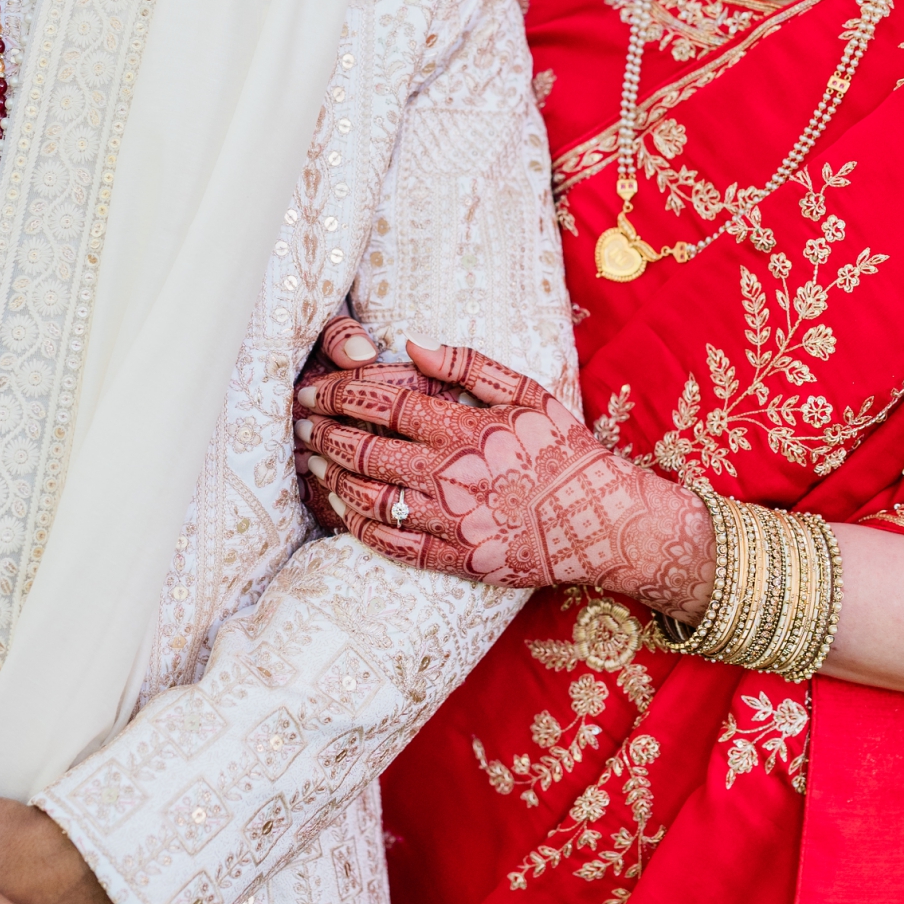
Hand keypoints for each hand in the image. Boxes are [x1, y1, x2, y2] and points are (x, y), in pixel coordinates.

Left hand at [297, 338, 713, 611]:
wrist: (604, 521)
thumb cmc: (565, 450)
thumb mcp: (528, 393)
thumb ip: (470, 365)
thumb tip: (411, 344)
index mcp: (466, 430)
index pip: (384, 404)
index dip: (340, 394)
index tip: (314, 389)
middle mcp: (452, 476)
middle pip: (365, 452)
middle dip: (323, 433)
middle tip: (300, 422)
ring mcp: (451, 521)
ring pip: (370, 501)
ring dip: (333, 479)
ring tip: (312, 461)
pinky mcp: (456, 559)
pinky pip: (393, 546)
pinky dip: (359, 528)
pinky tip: (343, 511)